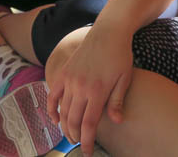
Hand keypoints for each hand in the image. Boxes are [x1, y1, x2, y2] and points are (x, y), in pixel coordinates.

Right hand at [47, 27, 132, 155]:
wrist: (109, 32)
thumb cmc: (120, 55)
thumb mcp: (125, 78)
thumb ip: (117, 101)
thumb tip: (116, 122)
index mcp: (98, 91)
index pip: (89, 123)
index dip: (88, 140)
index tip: (88, 152)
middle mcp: (81, 87)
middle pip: (74, 120)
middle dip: (76, 136)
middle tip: (80, 144)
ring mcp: (70, 80)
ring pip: (63, 110)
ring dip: (65, 126)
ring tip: (71, 135)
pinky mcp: (63, 73)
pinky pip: (52, 95)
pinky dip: (52, 109)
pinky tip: (56, 119)